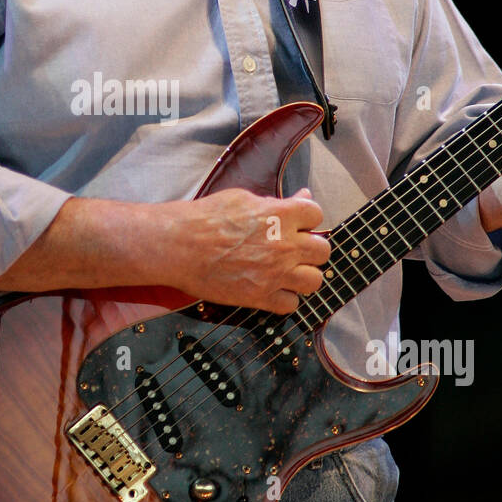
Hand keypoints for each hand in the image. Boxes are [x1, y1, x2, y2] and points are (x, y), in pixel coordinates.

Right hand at [167, 186, 331, 313]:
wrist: (178, 246)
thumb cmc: (205, 218)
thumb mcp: (243, 199)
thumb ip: (276, 202)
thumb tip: (302, 196)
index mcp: (280, 216)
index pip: (317, 214)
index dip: (307, 218)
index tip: (297, 223)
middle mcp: (284, 246)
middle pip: (323, 251)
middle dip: (311, 248)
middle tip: (294, 249)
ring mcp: (274, 274)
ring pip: (314, 281)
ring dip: (303, 276)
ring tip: (288, 272)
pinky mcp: (260, 297)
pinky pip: (291, 304)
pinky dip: (284, 298)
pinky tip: (272, 288)